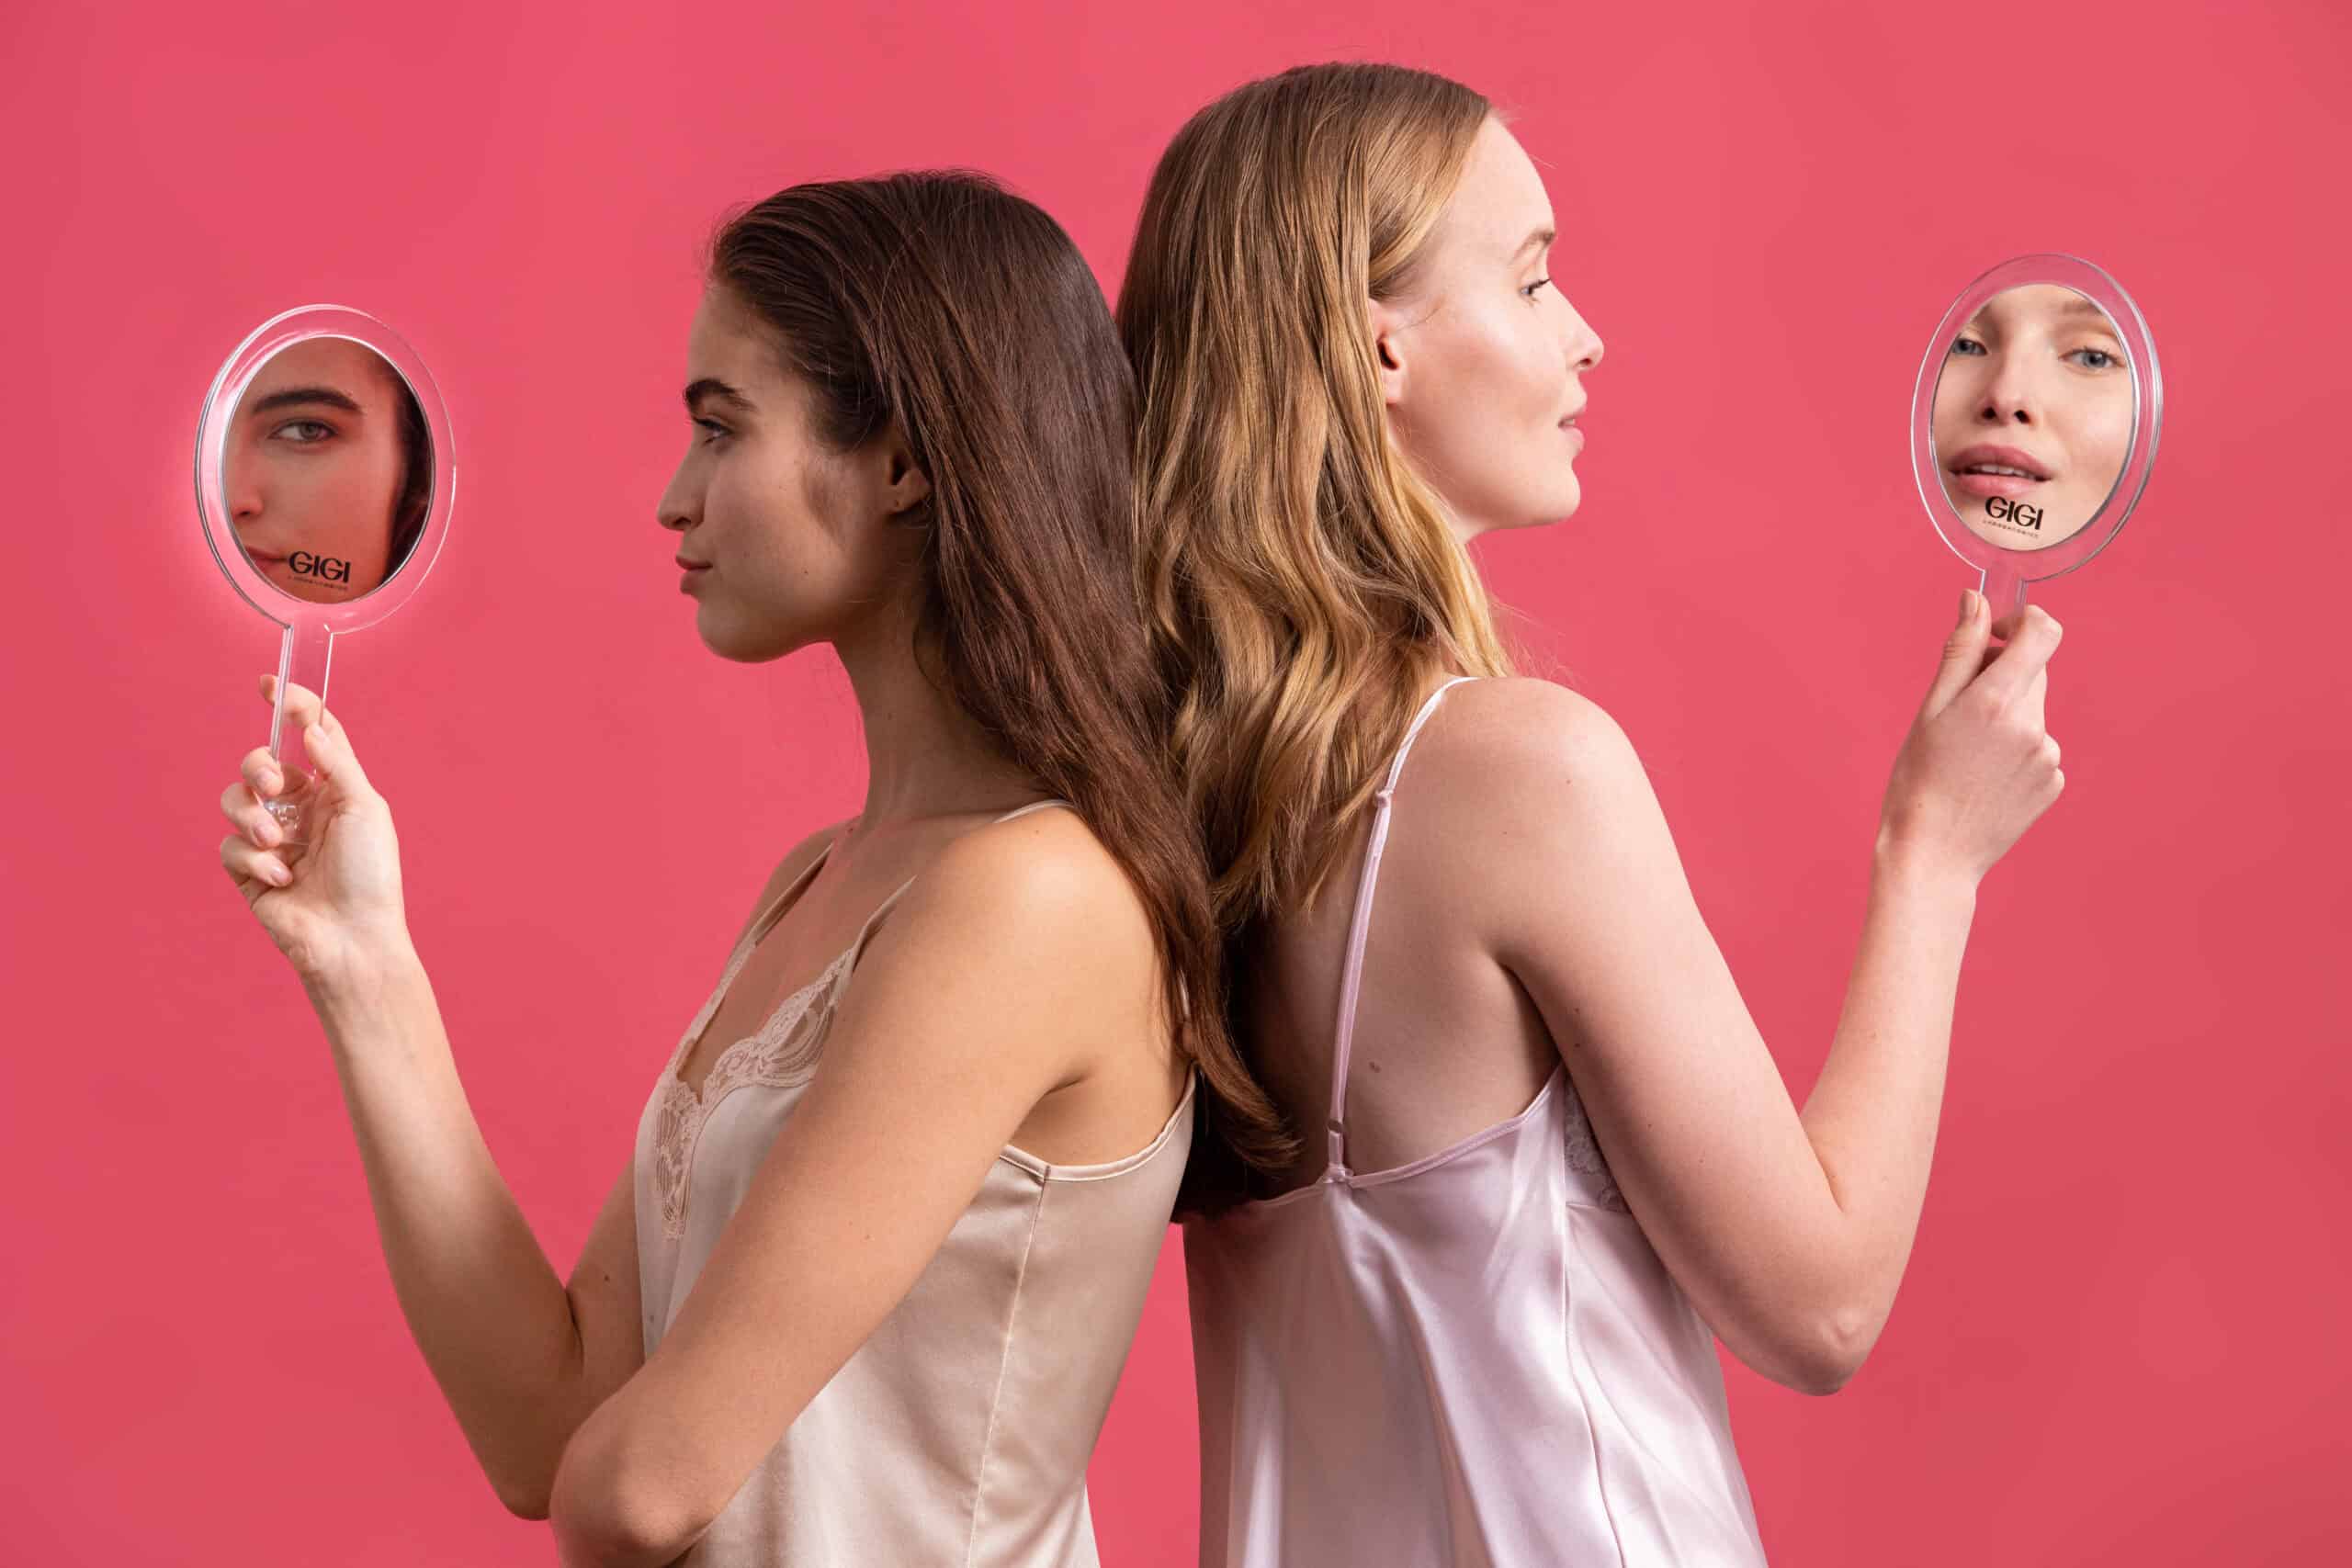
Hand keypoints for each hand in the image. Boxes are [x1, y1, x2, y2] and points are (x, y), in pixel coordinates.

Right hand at [218, 675, 410, 983]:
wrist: (351, 937)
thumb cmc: (370, 875)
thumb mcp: (364, 809)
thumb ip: (336, 763)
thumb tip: (310, 726)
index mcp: (333, 790)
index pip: (308, 737)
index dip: (291, 707)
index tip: (269, 683)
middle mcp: (301, 809)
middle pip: (259, 763)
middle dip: (258, 768)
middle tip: (274, 787)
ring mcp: (272, 838)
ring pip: (234, 799)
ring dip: (252, 818)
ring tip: (279, 845)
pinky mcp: (249, 870)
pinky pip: (229, 845)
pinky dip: (254, 859)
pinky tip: (283, 879)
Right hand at [1878, 593, 2066, 884]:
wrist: (1933, 854)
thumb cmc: (1918, 781)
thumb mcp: (1930, 710)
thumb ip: (1960, 651)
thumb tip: (1975, 599)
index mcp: (1998, 701)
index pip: (2044, 632)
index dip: (2021, 623)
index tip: (1994, 637)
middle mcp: (2033, 725)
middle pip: (2034, 672)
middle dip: (2002, 676)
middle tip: (1959, 712)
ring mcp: (2049, 757)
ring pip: (2033, 712)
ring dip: (2006, 718)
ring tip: (1968, 757)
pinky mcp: (2054, 784)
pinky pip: (2038, 748)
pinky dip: (2015, 752)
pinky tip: (1984, 779)